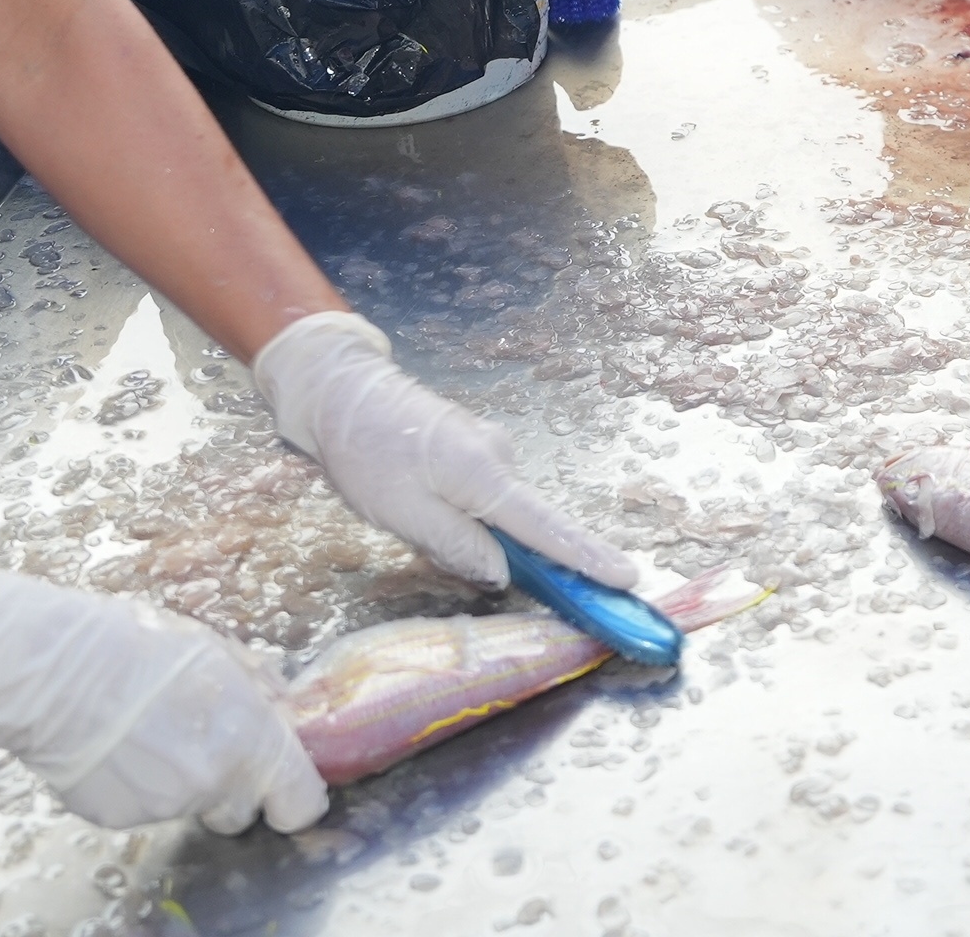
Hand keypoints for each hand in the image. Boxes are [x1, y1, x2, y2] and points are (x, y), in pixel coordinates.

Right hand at [0, 568, 323, 833]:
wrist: (55, 672)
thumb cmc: (138, 645)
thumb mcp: (215, 647)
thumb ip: (259, 685)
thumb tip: (281, 706)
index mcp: (248, 740)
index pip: (300, 802)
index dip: (296, 795)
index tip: (285, 784)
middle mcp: (212, 783)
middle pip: (241, 811)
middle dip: (232, 787)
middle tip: (205, 745)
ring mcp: (163, 806)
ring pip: (189, 806)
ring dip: (181, 780)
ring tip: (148, 733)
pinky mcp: (118, 818)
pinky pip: (142, 807)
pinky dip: (136, 785)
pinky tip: (115, 745)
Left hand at [250, 313, 633, 591]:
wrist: (341, 391)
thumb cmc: (367, 454)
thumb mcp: (404, 514)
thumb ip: (457, 547)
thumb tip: (504, 572)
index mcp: (486, 476)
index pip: (548, 528)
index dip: (588, 557)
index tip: (629, 577)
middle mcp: (500, 457)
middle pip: (519, 524)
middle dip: (491, 550)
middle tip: (423, 541)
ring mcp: (489, 447)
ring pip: (494, 511)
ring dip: (466, 528)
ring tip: (404, 511)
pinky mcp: (473, 446)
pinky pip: (480, 494)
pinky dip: (461, 510)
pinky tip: (415, 498)